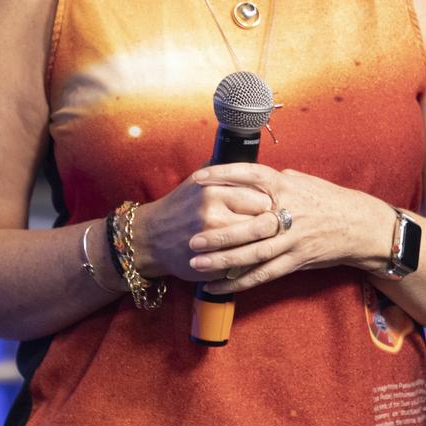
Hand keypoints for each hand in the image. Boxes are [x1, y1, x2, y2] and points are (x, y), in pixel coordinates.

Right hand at [137, 168, 274, 280]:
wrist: (150, 237)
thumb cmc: (179, 206)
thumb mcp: (197, 181)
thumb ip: (224, 172)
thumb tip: (252, 161)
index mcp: (214, 191)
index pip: (261, 197)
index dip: (270, 204)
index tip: (272, 207)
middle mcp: (213, 215)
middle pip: (262, 221)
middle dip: (270, 224)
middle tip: (274, 225)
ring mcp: (211, 242)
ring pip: (255, 244)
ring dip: (262, 243)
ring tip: (264, 240)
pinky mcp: (210, 264)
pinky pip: (242, 265)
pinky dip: (249, 262)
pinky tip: (249, 255)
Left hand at [186, 164, 394, 292]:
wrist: (360, 225)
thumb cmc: (327, 200)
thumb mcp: (300, 182)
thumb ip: (272, 182)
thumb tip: (244, 178)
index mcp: (286, 186)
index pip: (249, 175)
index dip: (222, 175)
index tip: (197, 178)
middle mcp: (288, 212)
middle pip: (248, 223)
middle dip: (218, 232)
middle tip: (190, 237)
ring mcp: (293, 239)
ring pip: (254, 253)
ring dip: (223, 261)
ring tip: (197, 264)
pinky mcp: (297, 260)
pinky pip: (265, 274)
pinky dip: (241, 281)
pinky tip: (220, 286)